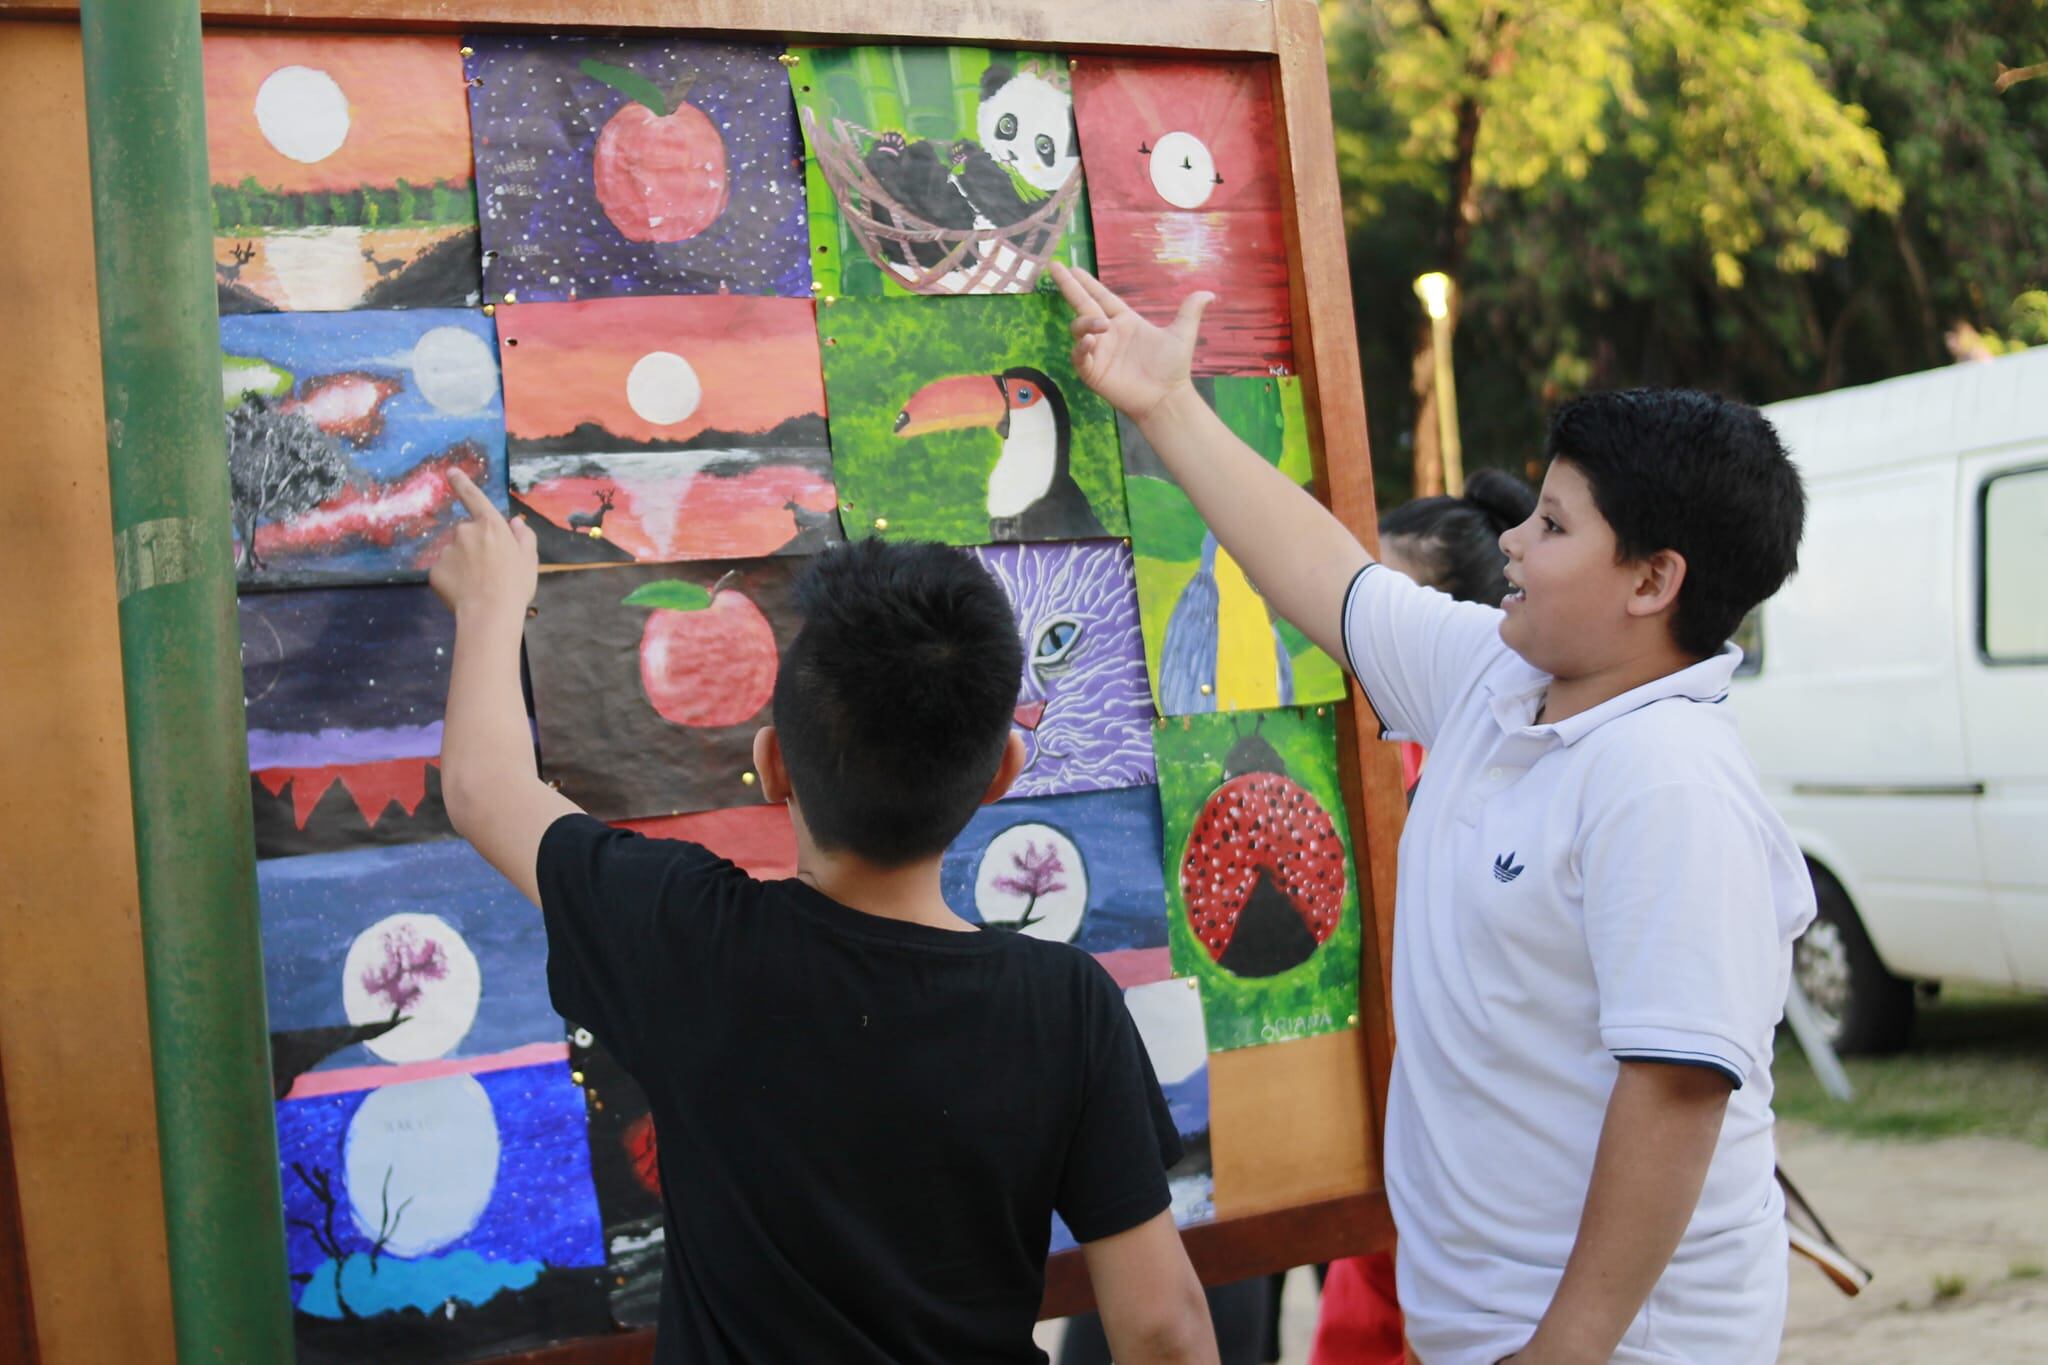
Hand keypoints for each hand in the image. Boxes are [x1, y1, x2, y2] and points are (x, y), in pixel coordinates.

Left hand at [427, 469, 537, 618]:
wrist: (490, 613)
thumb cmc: (515, 584)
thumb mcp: (529, 559)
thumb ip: (523, 536)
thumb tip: (515, 522)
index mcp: (490, 525)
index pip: (474, 498)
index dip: (462, 483)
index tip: (450, 471)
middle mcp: (465, 531)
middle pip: (467, 534)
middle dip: (474, 547)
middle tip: (489, 571)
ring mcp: (447, 550)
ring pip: (455, 554)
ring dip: (463, 564)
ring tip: (477, 586)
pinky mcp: (434, 570)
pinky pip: (444, 572)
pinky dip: (452, 580)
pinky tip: (463, 593)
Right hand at [1049, 262, 1210, 422]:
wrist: (1166, 397)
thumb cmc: (1172, 367)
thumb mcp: (1182, 334)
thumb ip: (1190, 311)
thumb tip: (1209, 293)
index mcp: (1125, 321)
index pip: (1101, 297)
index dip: (1087, 283)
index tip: (1073, 267)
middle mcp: (1108, 333)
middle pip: (1082, 305)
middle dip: (1069, 286)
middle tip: (1054, 266)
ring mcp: (1098, 352)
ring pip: (1079, 328)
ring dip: (1084, 323)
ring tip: (1101, 325)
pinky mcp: (1093, 371)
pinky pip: (1079, 355)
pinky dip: (1081, 347)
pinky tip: (1090, 342)